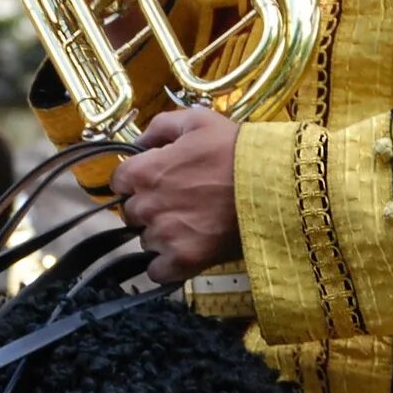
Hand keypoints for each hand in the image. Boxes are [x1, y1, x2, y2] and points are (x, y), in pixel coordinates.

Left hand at [110, 106, 241, 285]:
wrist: (273, 186)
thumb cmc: (235, 150)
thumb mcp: (198, 121)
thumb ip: (161, 126)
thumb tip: (140, 141)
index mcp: (144, 171)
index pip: (119, 181)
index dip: (137, 180)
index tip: (157, 181)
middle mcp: (146, 206)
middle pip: (131, 213)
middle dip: (149, 207)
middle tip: (179, 202)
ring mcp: (164, 236)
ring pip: (146, 240)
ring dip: (161, 235)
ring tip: (191, 225)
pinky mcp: (183, 261)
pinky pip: (158, 271)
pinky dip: (167, 265)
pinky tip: (185, 252)